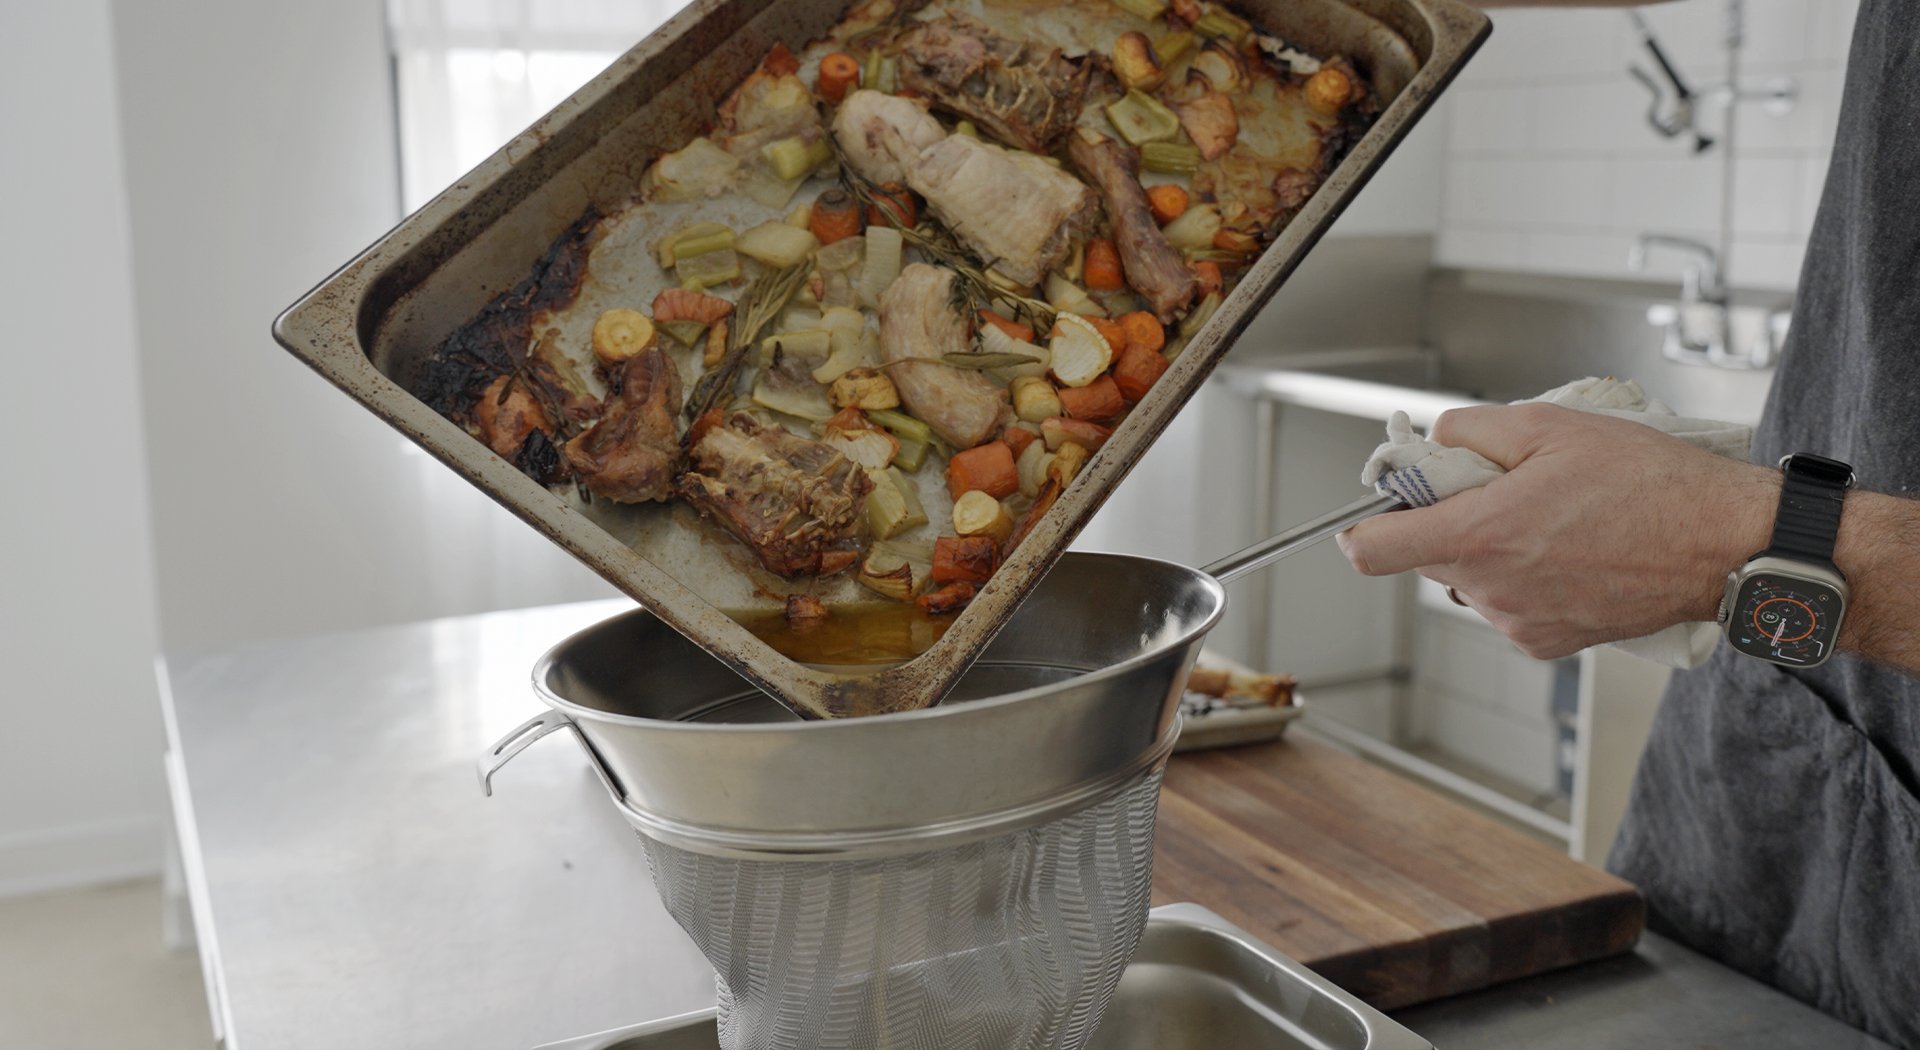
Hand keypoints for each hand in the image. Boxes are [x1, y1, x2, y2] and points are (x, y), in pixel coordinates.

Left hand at [1336, 403, 1778, 658]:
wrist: (1723, 545)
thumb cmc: (1651, 484)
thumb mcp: (1550, 425)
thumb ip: (1472, 430)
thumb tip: (1434, 440)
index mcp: (1481, 535)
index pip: (1372, 551)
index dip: (1365, 525)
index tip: (1383, 504)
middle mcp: (1493, 589)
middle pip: (1426, 557)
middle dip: (1448, 521)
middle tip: (1499, 487)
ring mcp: (1519, 621)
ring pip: (1470, 580)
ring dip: (1490, 549)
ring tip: (1550, 518)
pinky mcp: (1548, 641)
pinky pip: (1508, 605)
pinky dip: (1523, 578)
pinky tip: (1570, 551)